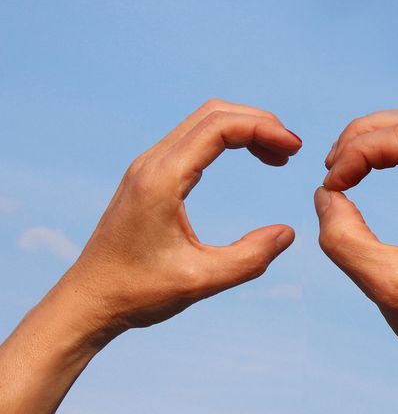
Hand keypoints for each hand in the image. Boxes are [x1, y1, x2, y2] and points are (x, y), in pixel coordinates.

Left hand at [0, 99, 301, 412]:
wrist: (86, 303)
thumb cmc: (136, 293)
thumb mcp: (200, 281)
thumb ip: (249, 258)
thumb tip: (287, 233)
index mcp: (162, 179)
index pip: (219, 127)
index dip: (263, 129)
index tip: (293, 150)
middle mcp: (152, 163)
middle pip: (214, 114)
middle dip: (259, 123)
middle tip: (291, 150)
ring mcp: (148, 167)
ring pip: (204, 122)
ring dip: (244, 129)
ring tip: (276, 155)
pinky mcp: (149, 176)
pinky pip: (194, 138)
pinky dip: (227, 139)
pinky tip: (249, 158)